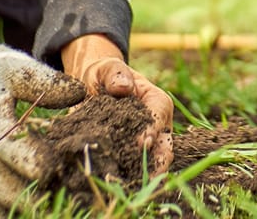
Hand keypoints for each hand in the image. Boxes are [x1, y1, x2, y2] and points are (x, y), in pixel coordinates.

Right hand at [0, 32, 85, 211]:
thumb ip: (47, 81)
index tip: (56, 169)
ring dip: (18, 207)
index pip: (7, 144)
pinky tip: (29, 211)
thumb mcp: (17, 69)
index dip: (32, 160)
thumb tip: (79, 93)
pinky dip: (2, 212)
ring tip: (50, 209)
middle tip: (62, 196)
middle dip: (30, 194)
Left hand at [61, 35, 173, 174]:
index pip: (160, 115)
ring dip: (145, 173)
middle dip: (159, 161)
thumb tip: (123, 86)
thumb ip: (115, 74)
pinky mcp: (129, 153)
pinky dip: (128, 178)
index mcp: (155, 101)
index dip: (154, 129)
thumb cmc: (104, 74)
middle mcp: (155, 124)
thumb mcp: (107, 68)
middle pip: (164, 144)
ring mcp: (144, 141)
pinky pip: (133, 168)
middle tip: (148, 176)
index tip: (142, 143)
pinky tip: (117, 186)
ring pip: (152, 160)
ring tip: (133, 187)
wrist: (92, 86)